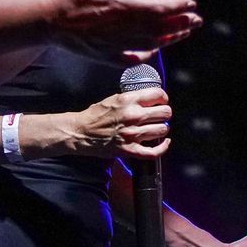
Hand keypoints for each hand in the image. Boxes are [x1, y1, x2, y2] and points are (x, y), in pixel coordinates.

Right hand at [52, 89, 172, 159]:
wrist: (80, 132)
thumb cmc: (95, 115)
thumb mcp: (114, 98)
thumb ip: (132, 97)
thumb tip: (150, 97)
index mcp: (128, 100)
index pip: (159, 95)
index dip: (163, 98)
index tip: (161, 102)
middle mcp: (132, 116)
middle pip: (165, 113)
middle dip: (164, 114)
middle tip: (159, 116)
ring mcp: (132, 134)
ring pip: (162, 130)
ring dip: (162, 129)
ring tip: (156, 128)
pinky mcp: (129, 150)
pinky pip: (154, 152)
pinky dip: (163, 148)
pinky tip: (165, 143)